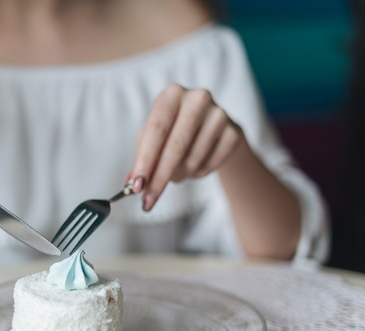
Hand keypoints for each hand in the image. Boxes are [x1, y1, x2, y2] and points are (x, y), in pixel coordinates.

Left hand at [128, 84, 244, 210]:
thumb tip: (130, 184)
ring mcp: (219, 114)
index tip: (137, 186)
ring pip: (193, 159)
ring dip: (179, 175)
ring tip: (177, 170)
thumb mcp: (153, 140)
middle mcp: (197, 99)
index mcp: (171, 95)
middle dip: (160, 177)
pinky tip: (196, 165)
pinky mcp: (233, 132)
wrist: (213, 131)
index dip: (145, 160)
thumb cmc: (174, 133)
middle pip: (176, 146)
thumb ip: (141, 160)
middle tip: (149, 200)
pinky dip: (198, 173)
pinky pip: (211, 165)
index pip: (156, 130)